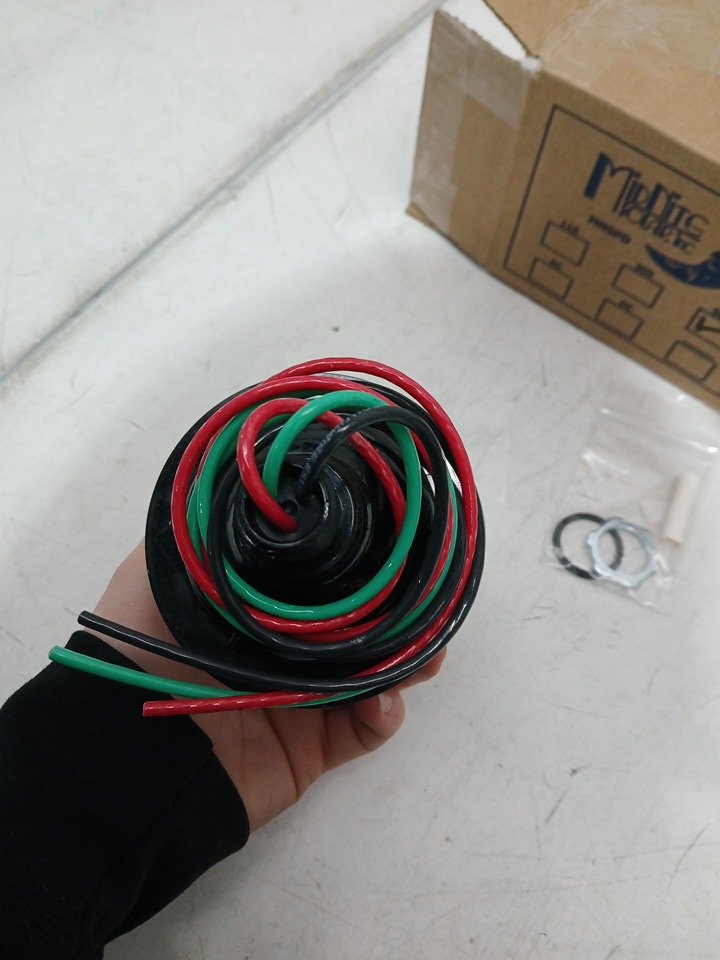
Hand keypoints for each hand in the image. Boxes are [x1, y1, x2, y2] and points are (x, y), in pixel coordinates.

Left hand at [91, 544, 444, 830]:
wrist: (138, 747)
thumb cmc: (146, 647)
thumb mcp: (161, 567)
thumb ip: (202, 524)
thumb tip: (248, 476)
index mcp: (260, 605)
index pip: (324, 573)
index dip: (362, 556)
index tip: (396, 539)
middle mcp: (288, 646)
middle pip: (362, 620)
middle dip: (403, 606)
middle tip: (430, 596)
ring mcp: (305, 697)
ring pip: (378, 672)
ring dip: (410, 657)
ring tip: (426, 651)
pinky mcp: (316, 747)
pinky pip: (367, 731)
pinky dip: (385, 715)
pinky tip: (383, 699)